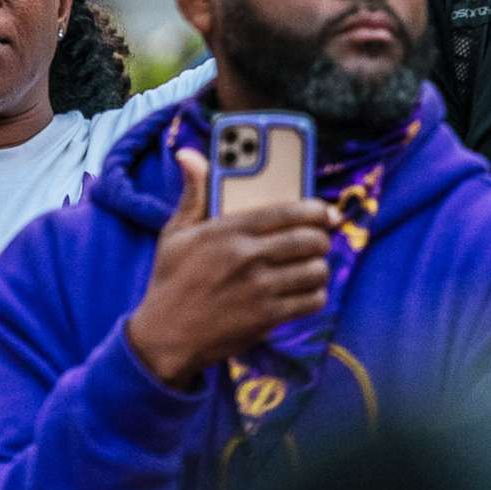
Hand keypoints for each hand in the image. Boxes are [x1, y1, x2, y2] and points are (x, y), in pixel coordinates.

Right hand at [125, 150, 336, 390]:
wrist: (166, 336)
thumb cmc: (170, 280)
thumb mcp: (175, 233)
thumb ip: (193, 193)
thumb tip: (189, 153)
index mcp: (228, 230)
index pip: (286, 211)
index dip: (315, 209)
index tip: (324, 211)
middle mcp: (248, 257)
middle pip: (309, 240)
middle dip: (322, 238)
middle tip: (319, 240)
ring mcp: (260, 289)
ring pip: (315, 270)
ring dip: (320, 267)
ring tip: (313, 266)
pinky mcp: (267, 317)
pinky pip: (311, 300)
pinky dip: (315, 295)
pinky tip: (306, 291)